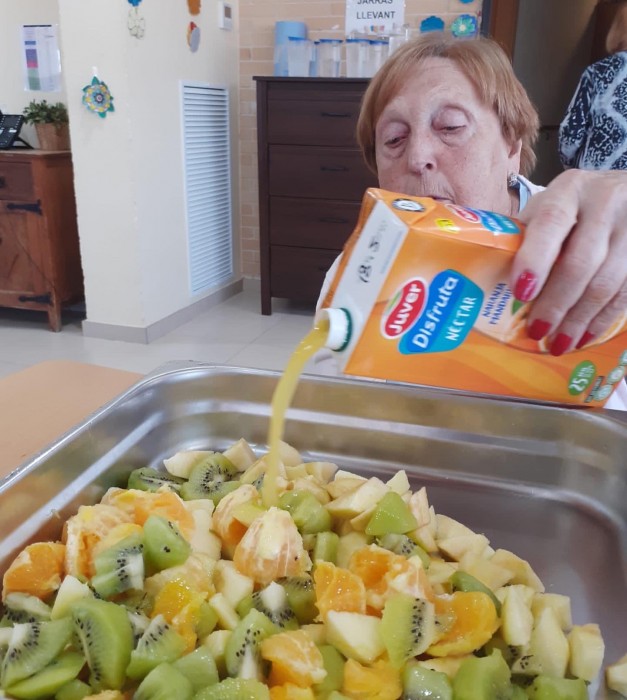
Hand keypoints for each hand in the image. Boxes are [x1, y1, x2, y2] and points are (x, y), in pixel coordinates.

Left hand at [510, 169, 626, 354]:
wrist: (625, 191)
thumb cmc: (572, 209)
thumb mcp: (546, 210)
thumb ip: (524, 239)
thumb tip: (487, 285)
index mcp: (568, 191)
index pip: (551, 223)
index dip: (535, 259)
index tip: (520, 293)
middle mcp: (606, 202)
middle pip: (581, 261)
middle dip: (556, 303)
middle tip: (537, 332)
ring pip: (608, 282)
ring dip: (580, 319)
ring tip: (559, 344)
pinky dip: (604, 319)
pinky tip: (585, 336)